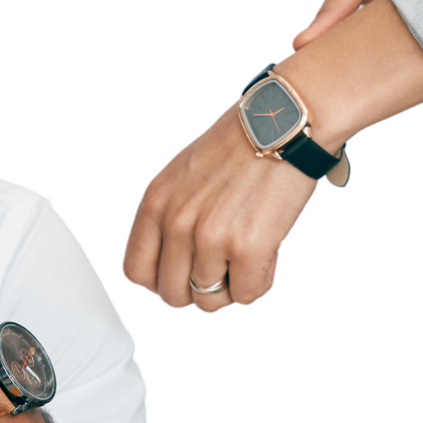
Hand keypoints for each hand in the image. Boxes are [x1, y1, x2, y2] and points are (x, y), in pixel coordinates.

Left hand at [122, 96, 324, 312]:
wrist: (285, 123)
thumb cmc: (243, 143)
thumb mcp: (183, 174)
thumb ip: (172, 214)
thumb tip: (174, 261)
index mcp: (156, 204)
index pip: (137, 271)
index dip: (161, 281)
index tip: (182, 275)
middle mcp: (176, 222)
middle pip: (172, 294)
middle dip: (197, 289)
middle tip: (220, 269)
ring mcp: (209, 237)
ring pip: (209, 300)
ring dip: (230, 286)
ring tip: (245, 257)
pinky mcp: (247, 247)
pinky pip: (246, 294)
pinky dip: (257, 282)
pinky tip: (264, 255)